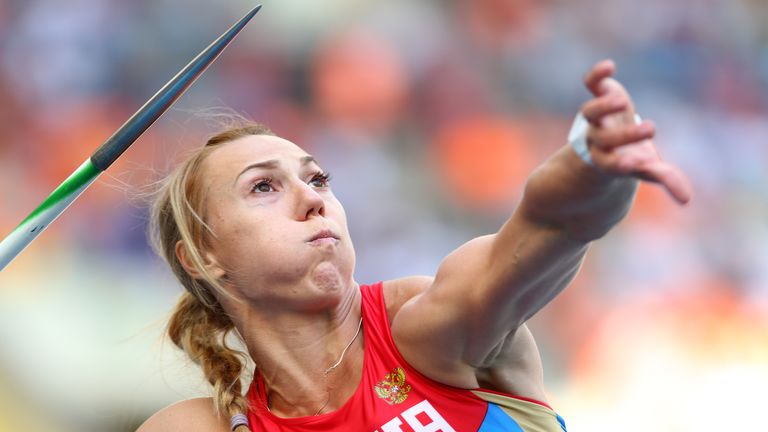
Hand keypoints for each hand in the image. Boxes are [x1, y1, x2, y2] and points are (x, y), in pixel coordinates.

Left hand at [581, 59, 692, 203]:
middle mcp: (598, 140)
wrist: (605, 146)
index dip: (619, 164)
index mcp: (609, 162)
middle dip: (625, 136)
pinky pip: (591, 86)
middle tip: (652, 130)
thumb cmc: (629, 160)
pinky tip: (609, 66)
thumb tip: (686, 200)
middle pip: (604, 139)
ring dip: (604, 106)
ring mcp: (596, 119)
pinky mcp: (598, 97)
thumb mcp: (646, 170)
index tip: (633, 164)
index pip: (610, 165)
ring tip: (622, 100)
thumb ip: (664, 179)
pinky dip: (596, 76)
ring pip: (590, 113)